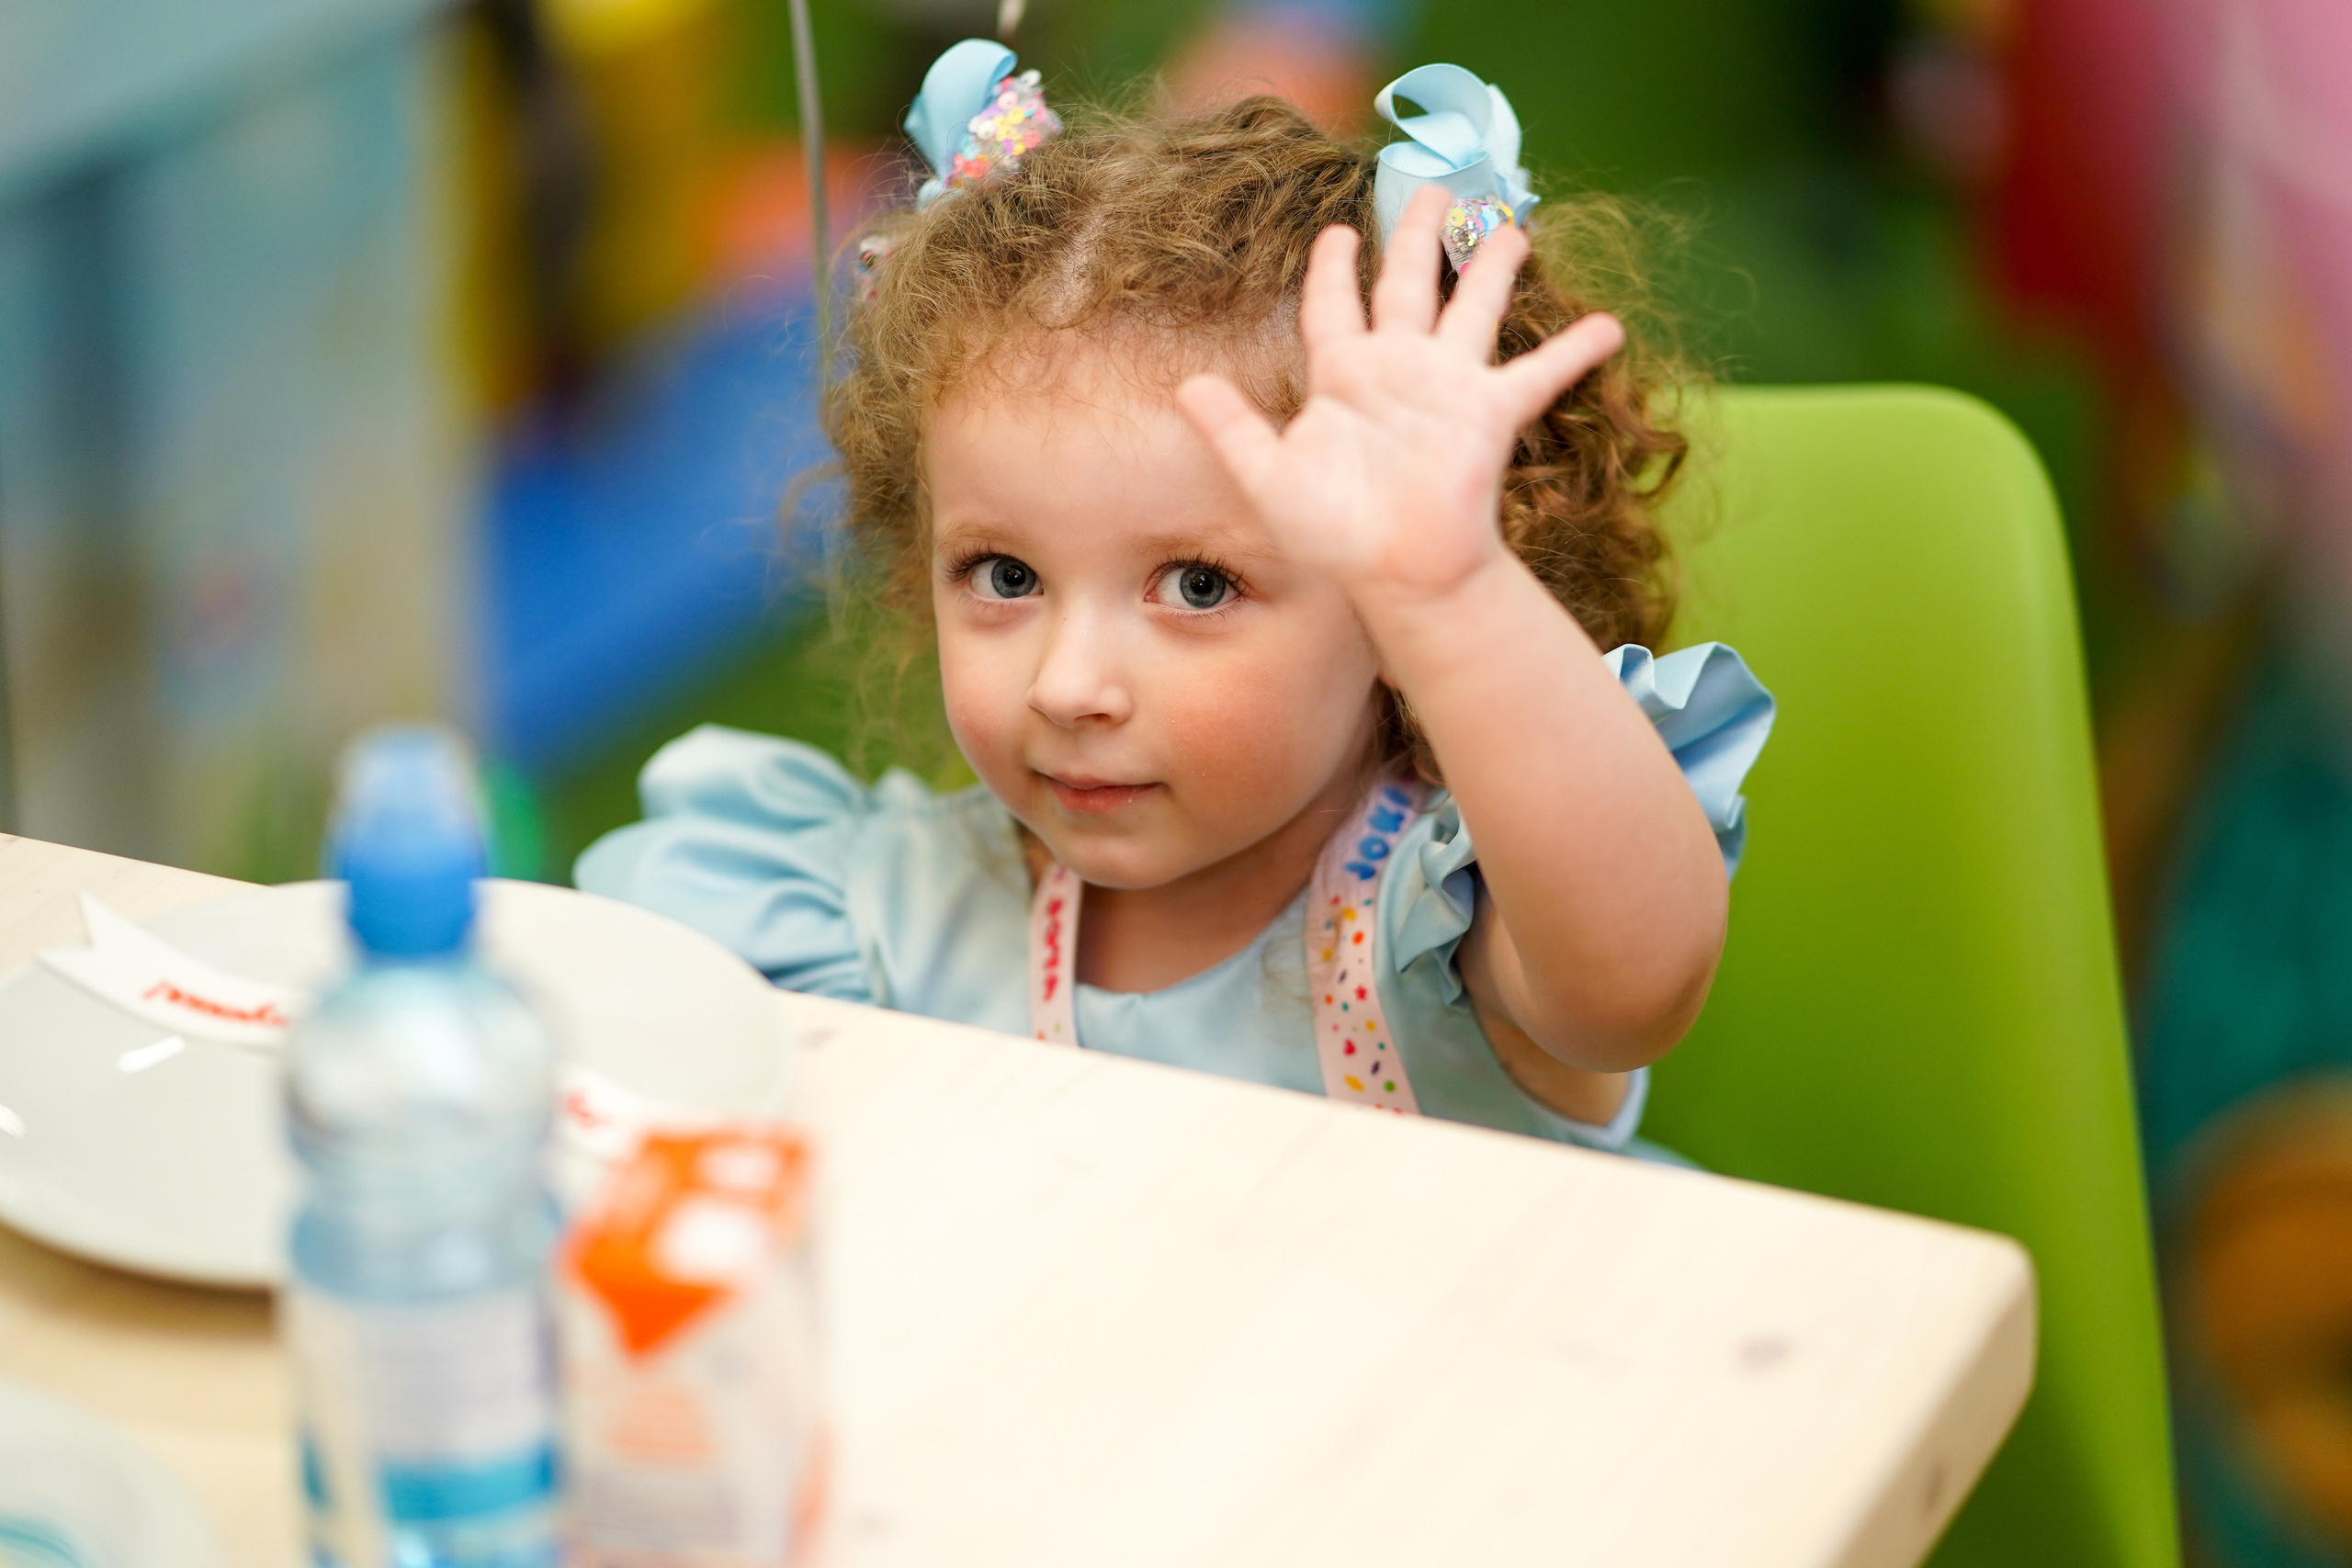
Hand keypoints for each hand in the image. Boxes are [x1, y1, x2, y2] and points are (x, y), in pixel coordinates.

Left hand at [1176, 184, 1624, 603]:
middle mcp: (1398, 370)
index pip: (1334, 306)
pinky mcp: (1489, 412)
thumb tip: (1186, 387)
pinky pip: (1539, 372)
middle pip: (1408, 283)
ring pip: (1473, 306)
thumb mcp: (1268, 478)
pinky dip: (1576, 350)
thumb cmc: (1334, 534)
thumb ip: (1232, 429)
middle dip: (1418, 236)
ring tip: (1513, 226)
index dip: (1333, 268)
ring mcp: (1448, 387)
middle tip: (1431, 189)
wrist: (1399, 570)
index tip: (1336, 232)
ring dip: (1492, 267)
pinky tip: (1609, 325)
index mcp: (1344, 377)